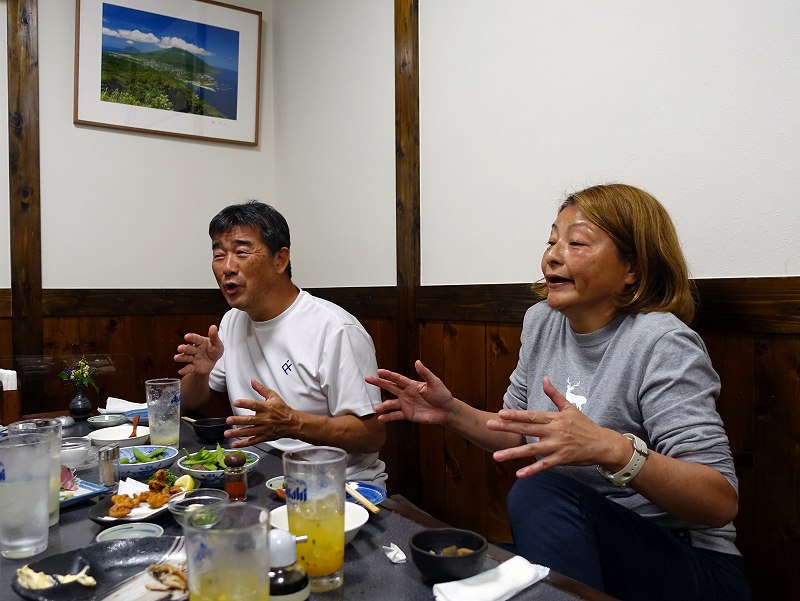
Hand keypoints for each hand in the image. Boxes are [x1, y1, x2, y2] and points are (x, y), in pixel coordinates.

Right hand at [174, 325, 223, 376]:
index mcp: (200, 342)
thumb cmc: (214, 351)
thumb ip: (214, 337)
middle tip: (180, 348)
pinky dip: (184, 370)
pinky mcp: (193, 366)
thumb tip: (213, 327)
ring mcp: (193, 358)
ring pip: (186, 357)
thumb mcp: (217, 344)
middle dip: (184, 348)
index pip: (196, 339)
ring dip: (181, 357)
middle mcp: (195, 349)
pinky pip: (189, 368)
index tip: (187, 336)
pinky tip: (180, 371)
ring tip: (176, 358)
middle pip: (189, 348)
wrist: (212, 362)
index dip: (191, 337)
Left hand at [224, 379, 294, 446]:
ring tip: (227, 433)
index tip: (236, 402)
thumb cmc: (282, 409)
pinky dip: (244, 443)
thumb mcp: (274, 396)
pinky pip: (253, 441)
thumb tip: (253, 381)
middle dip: (238, 420)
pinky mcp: (264, 437)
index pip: (255, 405)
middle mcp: (265, 419)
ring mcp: (264, 429)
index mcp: (266, 408)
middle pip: (250, 420)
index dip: (245, 403)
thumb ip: (261, 389)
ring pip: (249, 431)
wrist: (292, 423)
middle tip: (228, 420)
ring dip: (238, 433)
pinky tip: (235, 444)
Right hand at [365, 360, 454, 424]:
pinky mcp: (407, 414)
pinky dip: (388, 417)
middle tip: (367, 379)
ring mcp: (406, 404)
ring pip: (391, 404)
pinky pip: (396, 415)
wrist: (447, 411)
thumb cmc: (442, 394)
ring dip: (383, 406)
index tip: (378, 371)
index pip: (397, 378)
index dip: (388, 374)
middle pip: (389, 387)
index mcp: (411, 384)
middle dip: (379, 383)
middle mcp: (406, 393)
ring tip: (376, 408)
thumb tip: (417, 362)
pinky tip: (381, 419)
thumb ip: (425, 373)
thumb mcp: (435, 382)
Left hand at [488, 376, 621, 477]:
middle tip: (489, 426)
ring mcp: (557, 446)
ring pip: (532, 450)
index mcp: (554, 418)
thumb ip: (554, 394)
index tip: (500, 413)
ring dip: (513, 453)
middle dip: (507, 428)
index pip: (531, 416)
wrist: (603, 444)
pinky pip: (544, 466)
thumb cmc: (585, 425)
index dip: (515, 415)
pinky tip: (518, 474)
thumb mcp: (570, 408)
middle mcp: (554, 431)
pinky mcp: (562, 459)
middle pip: (527, 429)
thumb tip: (544, 378)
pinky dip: (532, 470)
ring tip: (496, 456)